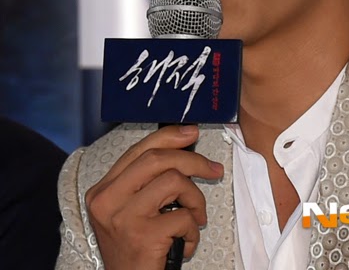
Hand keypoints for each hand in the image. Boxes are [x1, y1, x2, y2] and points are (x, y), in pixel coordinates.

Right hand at [85, 125, 222, 269]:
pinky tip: (186, 241)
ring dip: (196, 198)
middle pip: (156, 159)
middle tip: (213, 170)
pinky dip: (193, 229)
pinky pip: (183, 217)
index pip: (138, 150)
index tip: (192, 133)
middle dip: (193, 160)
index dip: (169, 137)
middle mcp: (107, 201)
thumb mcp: (131, 208)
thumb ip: (147, 179)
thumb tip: (183, 146)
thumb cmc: (135, 247)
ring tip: (196, 215)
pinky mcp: (143, 237)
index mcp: (103, 190)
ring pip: (173, 181)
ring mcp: (124, 218)